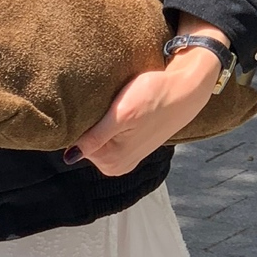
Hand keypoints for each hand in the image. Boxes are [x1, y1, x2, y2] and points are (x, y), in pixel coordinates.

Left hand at [65, 14, 229, 175]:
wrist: (186, 90)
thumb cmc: (154, 97)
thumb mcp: (120, 115)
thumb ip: (95, 138)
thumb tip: (70, 157)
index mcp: (111, 162)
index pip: (76, 144)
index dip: (81, 123)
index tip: (95, 108)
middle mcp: (116, 166)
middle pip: (86, 143)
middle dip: (91, 124)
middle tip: (109, 106)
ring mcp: (125, 158)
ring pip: (97, 138)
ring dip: (101, 123)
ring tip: (117, 109)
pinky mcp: (132, 147)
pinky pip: (110, 137)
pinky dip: (111, 124)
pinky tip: (122, 113)